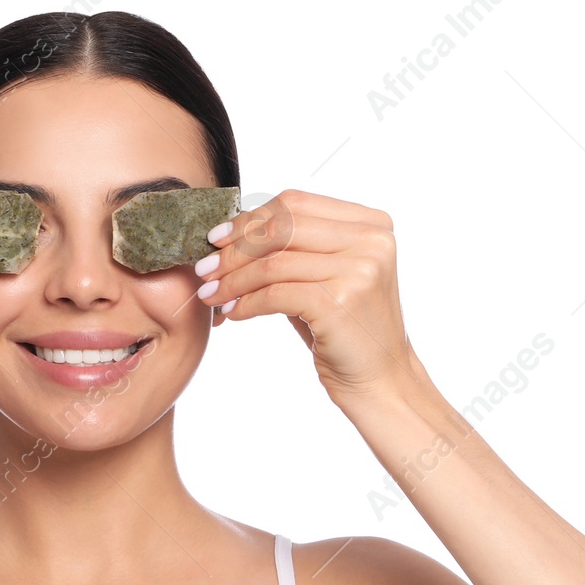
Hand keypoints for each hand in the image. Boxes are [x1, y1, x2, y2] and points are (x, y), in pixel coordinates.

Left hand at [196, 189, 419, 405]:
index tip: (216, 238)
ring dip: (233, 279)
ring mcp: (359, 270)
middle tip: (205, 269)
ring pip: (274, 262)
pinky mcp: (340, 302)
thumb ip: (292, 248)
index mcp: (370, 223)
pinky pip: (275, 293)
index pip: (295, 204)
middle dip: (235, 248)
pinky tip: (232, 313)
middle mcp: (371, 240)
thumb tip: (230, 231)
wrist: (379, 380)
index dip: (249, 219)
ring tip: (211, 294)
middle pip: (282, 227)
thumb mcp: (324, 276)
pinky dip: (247, 302)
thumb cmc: (345, 328)